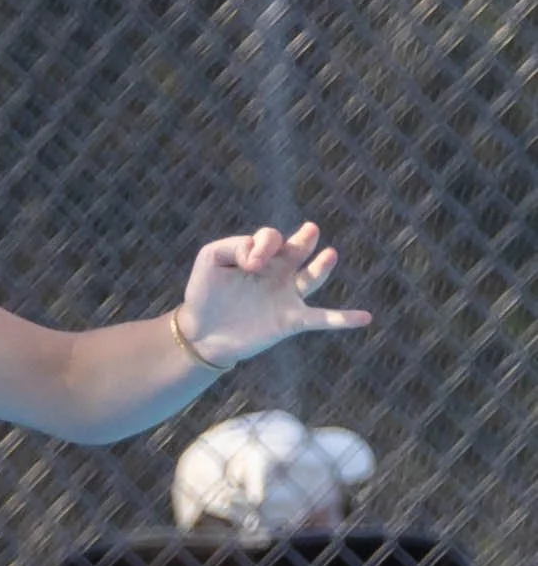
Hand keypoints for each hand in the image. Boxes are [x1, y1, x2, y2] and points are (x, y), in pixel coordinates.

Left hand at [177, 221, 371, 369]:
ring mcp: (287, 296)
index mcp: (262, 255)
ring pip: (311, 279)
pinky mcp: (290, 321)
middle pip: (299, 249)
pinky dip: (343, 319)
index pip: (272, 238)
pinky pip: (321, 319)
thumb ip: (232, 246)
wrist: (200, 333)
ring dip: (321, 268)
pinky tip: (365, 317)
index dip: (263, 245)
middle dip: (304, 240)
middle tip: (308, 232)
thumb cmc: (204, 293)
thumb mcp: (210, 259)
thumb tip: (257, 259)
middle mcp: (279, 272)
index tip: (248, 264)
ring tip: (329, 255)